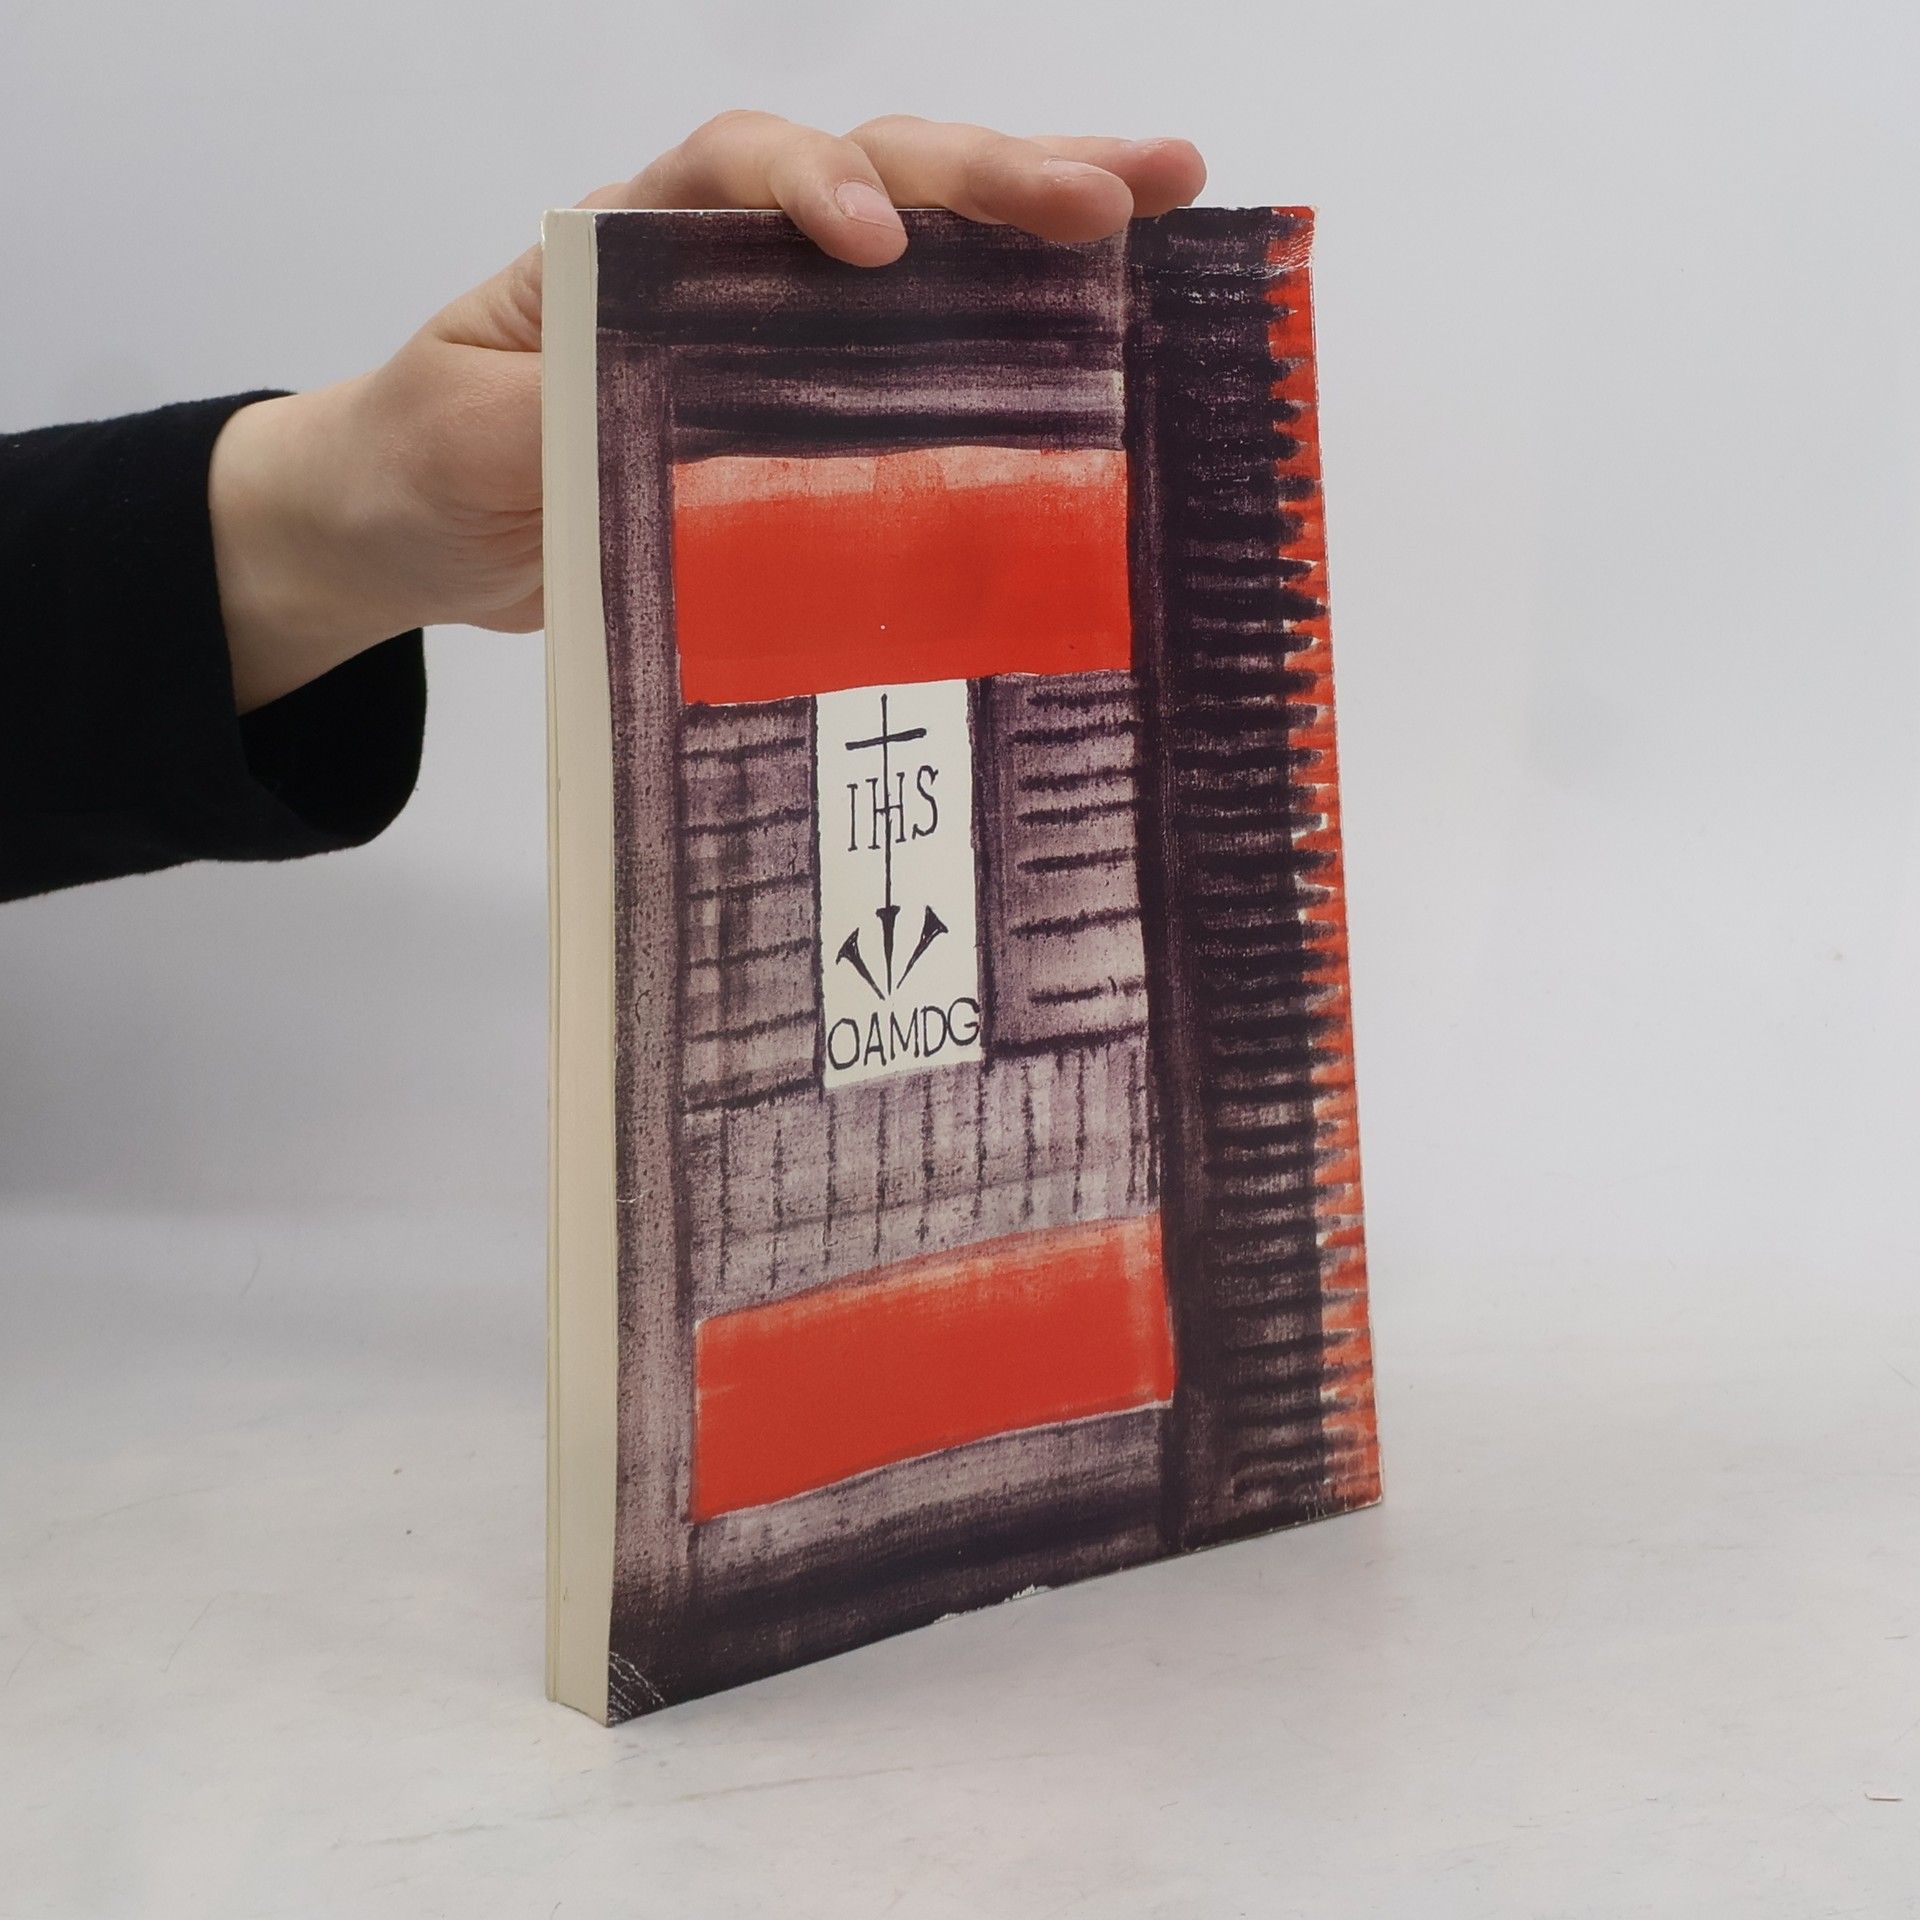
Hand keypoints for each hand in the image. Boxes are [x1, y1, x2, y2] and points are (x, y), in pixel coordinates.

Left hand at [209, 114, 1205, 711]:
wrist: (423, 524)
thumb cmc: (432, 453)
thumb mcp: (463, 431)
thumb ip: (549, 407)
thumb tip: (659, 411)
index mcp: (634, 241)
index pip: (736, 172)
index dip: (814, 187)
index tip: (874, 248)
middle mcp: (729, 263)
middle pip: (875, 180)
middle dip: (992, 178)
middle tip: (1112, 195)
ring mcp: (789, 334)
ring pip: (930, 250)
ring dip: (1047, 223)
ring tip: (1168, 201)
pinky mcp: (821, 415)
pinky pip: (930, 359)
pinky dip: (1022, 337)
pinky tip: (1117, 328)